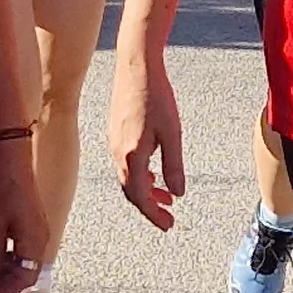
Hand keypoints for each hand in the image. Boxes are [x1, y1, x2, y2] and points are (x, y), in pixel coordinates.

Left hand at [0, 140, 53, 292]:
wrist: (11, 159)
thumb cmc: (2, 189)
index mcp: (33, 242)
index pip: (24, 279)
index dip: (6, 292)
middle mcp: (40, 238)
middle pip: (26, 272)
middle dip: (5, 282)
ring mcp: (37, 230)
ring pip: (23, 261)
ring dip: (4, 269)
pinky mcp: (31, 222)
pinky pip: (22, 248)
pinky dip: (7, 256)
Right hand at [108, 50, 185, 232]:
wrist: (136, 67)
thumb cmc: (155, 97)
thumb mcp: (172, 134)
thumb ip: (174, 166)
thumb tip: (178, 192)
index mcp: (131, 157)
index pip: (140, 197)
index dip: (154, 215)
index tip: (168, 225)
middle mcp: (118, 153)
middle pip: (131, 191)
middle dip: (150, 207)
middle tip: (168, 217)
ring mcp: (114, 143)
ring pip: (128, 177)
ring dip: (147, 190)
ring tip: (166, 197)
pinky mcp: (116, 133)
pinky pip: (126, 164)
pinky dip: (141, 175)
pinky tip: (154, 172)